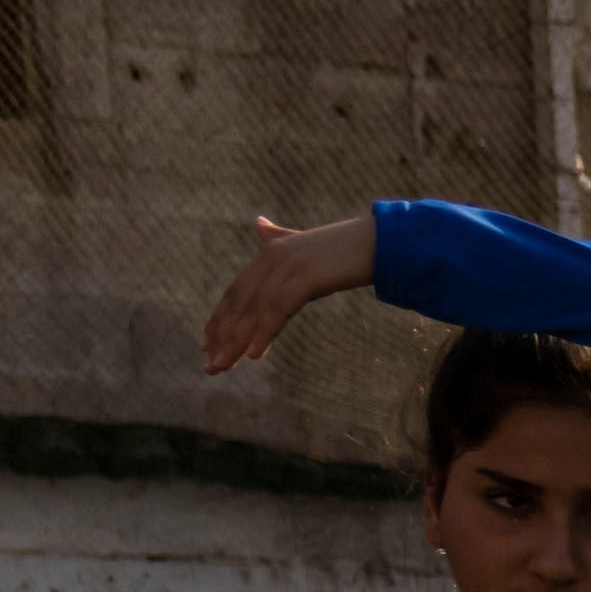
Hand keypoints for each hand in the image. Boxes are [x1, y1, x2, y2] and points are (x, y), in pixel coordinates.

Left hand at [197, 209, 379, 376]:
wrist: (382, 240)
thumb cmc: (350, 247)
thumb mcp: (308, 243)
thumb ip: (281, 238)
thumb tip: (259, 224)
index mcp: (271, 251)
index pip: (237, 291)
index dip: (220, 318)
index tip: (207, 344)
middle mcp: (272, 258)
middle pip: (240, 304)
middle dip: (223, 336)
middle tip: (211, 366)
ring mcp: (288, 267)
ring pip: (254, 311)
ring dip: (236, 341)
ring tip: (223, 367)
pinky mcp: (306, 277)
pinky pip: (279, 310)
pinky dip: (264, 332)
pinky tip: (253, 354)